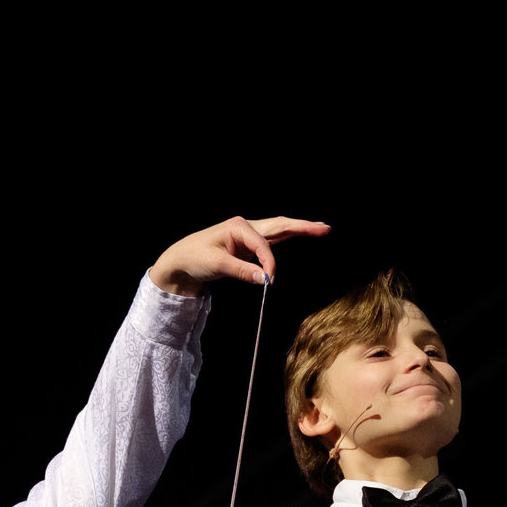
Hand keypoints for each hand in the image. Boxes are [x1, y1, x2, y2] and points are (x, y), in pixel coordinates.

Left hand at [149, 215, 331, 295]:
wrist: (182, 260)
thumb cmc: (195, 258)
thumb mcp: (217, 265)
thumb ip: (242, 271)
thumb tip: (265, 278)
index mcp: (238, 226)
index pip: (263, 245)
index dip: (269, 263)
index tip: (269, 281)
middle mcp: (246, 226)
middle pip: (280, 225)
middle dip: (302, 227)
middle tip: (325, 228)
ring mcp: (249, 235)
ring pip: (279, 230)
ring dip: (299, 229)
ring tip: (320, 229)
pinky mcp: (249, 245)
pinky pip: (273, 240)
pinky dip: (288, 236)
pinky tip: (300, 233)